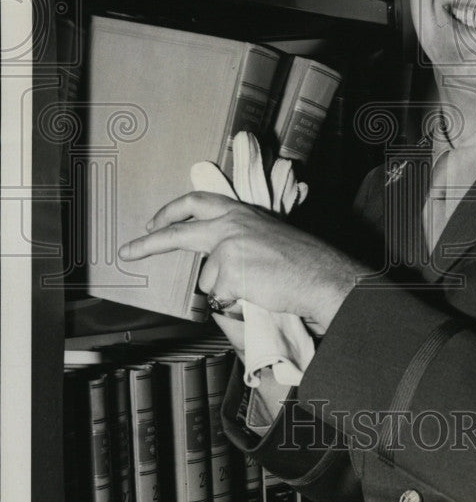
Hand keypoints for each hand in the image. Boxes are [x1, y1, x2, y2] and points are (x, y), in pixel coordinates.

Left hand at [118, 192, 366, 335]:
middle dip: (150, 242)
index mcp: (240, 211)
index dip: (172, 212)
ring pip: (207, 277)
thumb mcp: (266, 233)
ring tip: (256, 284)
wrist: (319, 275)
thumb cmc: (300, 260)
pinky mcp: (228, 269)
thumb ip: (238, 235)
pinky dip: (234, 299)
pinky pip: (219, 295)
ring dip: (225, 287)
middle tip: (129, 250)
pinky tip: (256, 292)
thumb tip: (213, 254)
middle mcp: (230, 223)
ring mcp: (226, 246)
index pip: (197, 202)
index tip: (155, 221)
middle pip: (178, 232)